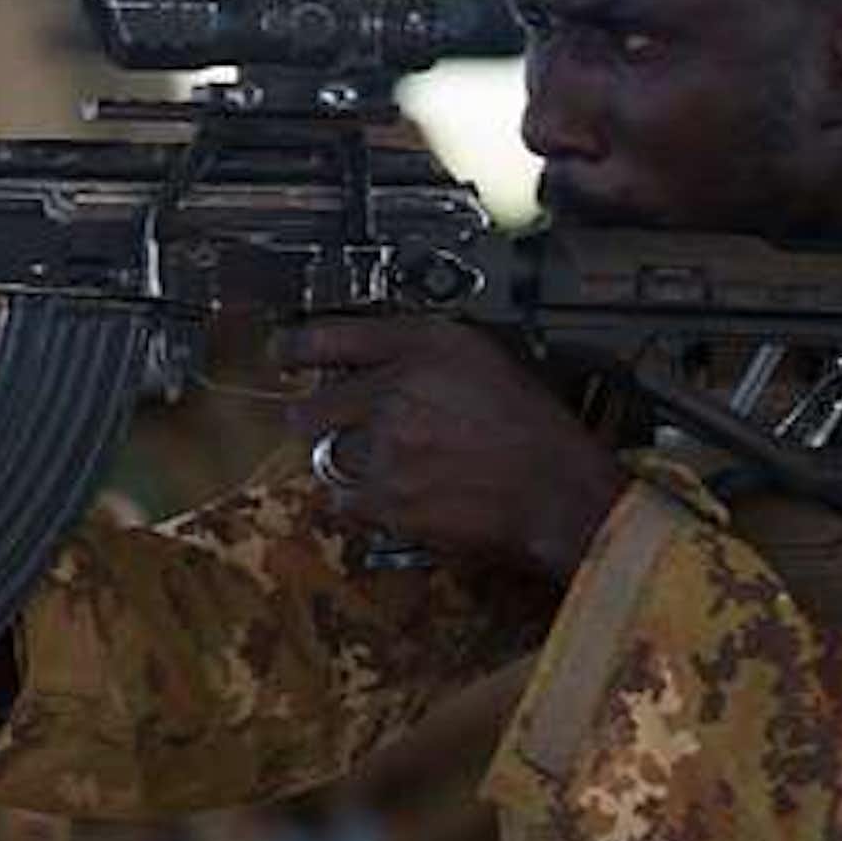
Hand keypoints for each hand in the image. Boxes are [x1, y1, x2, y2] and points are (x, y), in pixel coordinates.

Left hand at [279, 320, 625, 579]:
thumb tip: (374, 361)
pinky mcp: (386, 497)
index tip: (282, 355)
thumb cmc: (535, 431)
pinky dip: (365, 504)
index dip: (295, 347)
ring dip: (350, 465)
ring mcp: (387, 446)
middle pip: (312, 406)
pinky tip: (402, 496)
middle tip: (337, 428)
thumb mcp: (487, 361)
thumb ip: (424, 354)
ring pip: (329, 457)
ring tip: (394, 468)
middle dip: (319, 420)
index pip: (332, 336)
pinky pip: (346, 500)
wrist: (559, 492)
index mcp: (426, 345)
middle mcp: (398, 388)